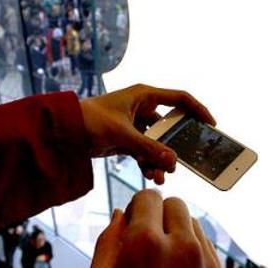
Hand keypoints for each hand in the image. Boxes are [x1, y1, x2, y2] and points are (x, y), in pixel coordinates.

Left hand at [80, 84, 214, 184]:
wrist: (62, 132)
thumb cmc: (89, 120)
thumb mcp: (122, 135)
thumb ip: (148, 149)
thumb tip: (173, 163)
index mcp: (144, 95)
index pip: (180, 99)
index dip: (198, 110)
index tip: (211, 125)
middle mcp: (142, 107)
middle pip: (169, 126)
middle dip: (176, 146)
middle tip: (185, 161)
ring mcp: (134, 124)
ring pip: (157, 143)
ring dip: (161, 159)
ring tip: (162, 176)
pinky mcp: (126, 139)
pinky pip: (145, 152)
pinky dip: (148, 163)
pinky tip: (151, 176)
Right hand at [92, 190, 219, 267]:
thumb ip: (108, 242)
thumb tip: (121, 215)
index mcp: (146, 243)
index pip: (148, 197)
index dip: (137, 211)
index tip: (134, 227)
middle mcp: (181, 248)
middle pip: (175, 203)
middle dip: (160, 217)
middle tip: (149, 242)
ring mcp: (204, 261)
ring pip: (193, 222)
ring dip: (178, 233)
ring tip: (164, 260)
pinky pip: (207, 245)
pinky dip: (193, 250)